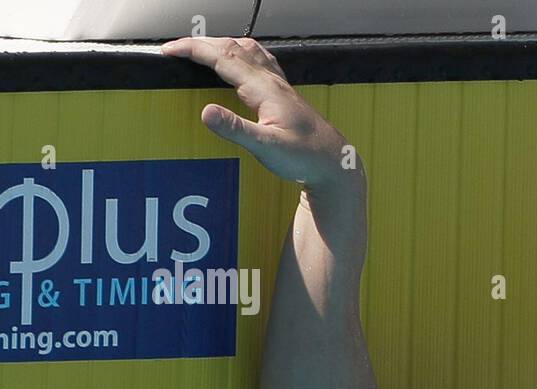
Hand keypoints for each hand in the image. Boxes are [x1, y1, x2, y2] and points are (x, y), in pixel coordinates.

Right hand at [161, 36, 359, 191]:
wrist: (335, 164)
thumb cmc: (306, 158)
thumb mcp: (267, 148)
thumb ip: (236, 129)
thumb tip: (205, 112)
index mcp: (265, 89)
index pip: (222, 58)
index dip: (193, 50)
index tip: (168, 51)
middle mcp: (273, 81)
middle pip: (232, 47)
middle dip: (200, 44)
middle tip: (175, 49)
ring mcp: (280, 85)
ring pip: (247, 50)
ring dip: (220, 44)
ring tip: (199, 49)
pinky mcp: (284, 94)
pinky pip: (259, 61)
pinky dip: (239, 53)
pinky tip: (238, 61)